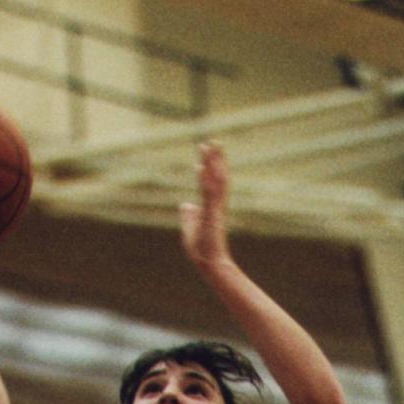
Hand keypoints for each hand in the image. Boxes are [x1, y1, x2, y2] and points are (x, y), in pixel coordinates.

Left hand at [179, 142, 232, 269]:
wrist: (209, 263)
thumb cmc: (201, 249)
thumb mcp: (191, 228)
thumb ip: (189, 215)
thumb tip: (184, 205)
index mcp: (212, 207)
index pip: (213, 182)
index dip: (212, 166)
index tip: (208, 150)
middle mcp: (216, 204)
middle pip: (219, 176)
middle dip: (216, 158)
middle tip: (213, 140)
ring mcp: (215, 209)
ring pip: (216, 181)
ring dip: (212, 163)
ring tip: (208, 146)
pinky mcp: (211, 215)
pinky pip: (208, 194)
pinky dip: (204, 180)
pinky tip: (199, 167)